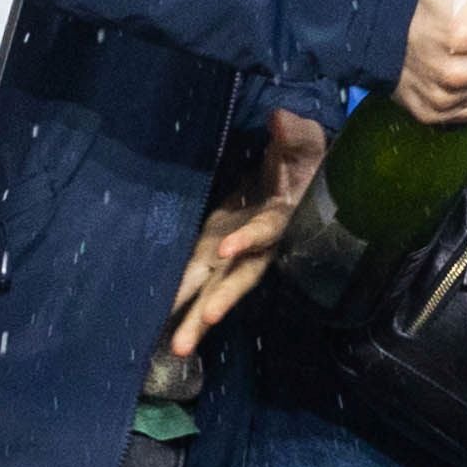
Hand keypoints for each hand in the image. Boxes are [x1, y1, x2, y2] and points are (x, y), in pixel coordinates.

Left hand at [169, 107, 328, 356]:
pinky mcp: (215, 247)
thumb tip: (280, 118)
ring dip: (197, 319)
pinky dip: (184, 298)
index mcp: (280, 217)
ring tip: (177, 349)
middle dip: (213, 307)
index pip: (264, 230)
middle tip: (186, 341)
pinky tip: (163, 324)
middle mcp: (256, 244)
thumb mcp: (303, 141)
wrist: (296, 175)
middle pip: (236, 280)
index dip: (247, 239)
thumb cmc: (303, 158)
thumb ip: (294, 133)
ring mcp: (235, 250)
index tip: (227, 249)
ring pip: (217, 289)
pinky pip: (200, 276)